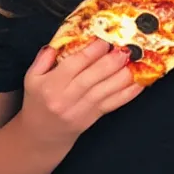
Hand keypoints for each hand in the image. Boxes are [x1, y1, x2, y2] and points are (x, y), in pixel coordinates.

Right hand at [20, 40, 142, 147]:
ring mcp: (83, 108)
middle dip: (113, 60)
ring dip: (125, 74)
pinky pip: (115, 103)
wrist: (41, 136)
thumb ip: (43, 59)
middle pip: (95, 75)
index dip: (93, 50)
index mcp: (52, 84)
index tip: (105, 38)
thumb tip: (58, 42)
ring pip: (108, 89)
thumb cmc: (38, 101)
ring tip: (137, 60)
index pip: (76, 64)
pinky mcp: (95, 117)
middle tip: (126, 47)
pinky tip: (141, 81)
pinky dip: (129, 92)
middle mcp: (68, 97)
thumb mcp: (31, 79)